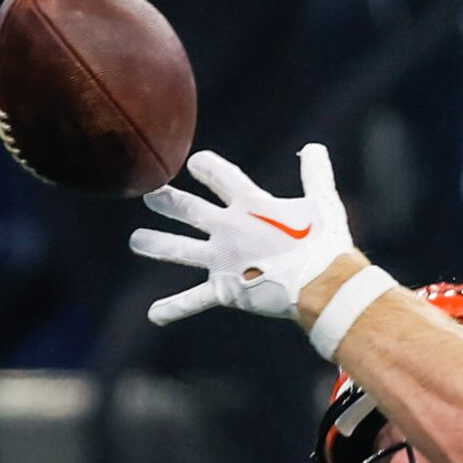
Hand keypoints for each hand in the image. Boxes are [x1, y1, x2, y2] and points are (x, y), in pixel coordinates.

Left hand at [128, 144, 357, 324]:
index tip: (195, 163)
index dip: (206, 167)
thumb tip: (315, 147)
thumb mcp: (323, 204)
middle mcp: (229, 229)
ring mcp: (223, 260)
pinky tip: (154, 315)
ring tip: (136, 241)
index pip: (220, 176)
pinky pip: (195, 300)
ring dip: (156, 244)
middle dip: (168, 201)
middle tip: (150, 195)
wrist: (321, 284)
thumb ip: (316, 175)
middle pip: (189, 210)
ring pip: (180, 250)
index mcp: (251, 205)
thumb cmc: (325, 243)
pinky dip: (175, 309)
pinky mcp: (226, 290)